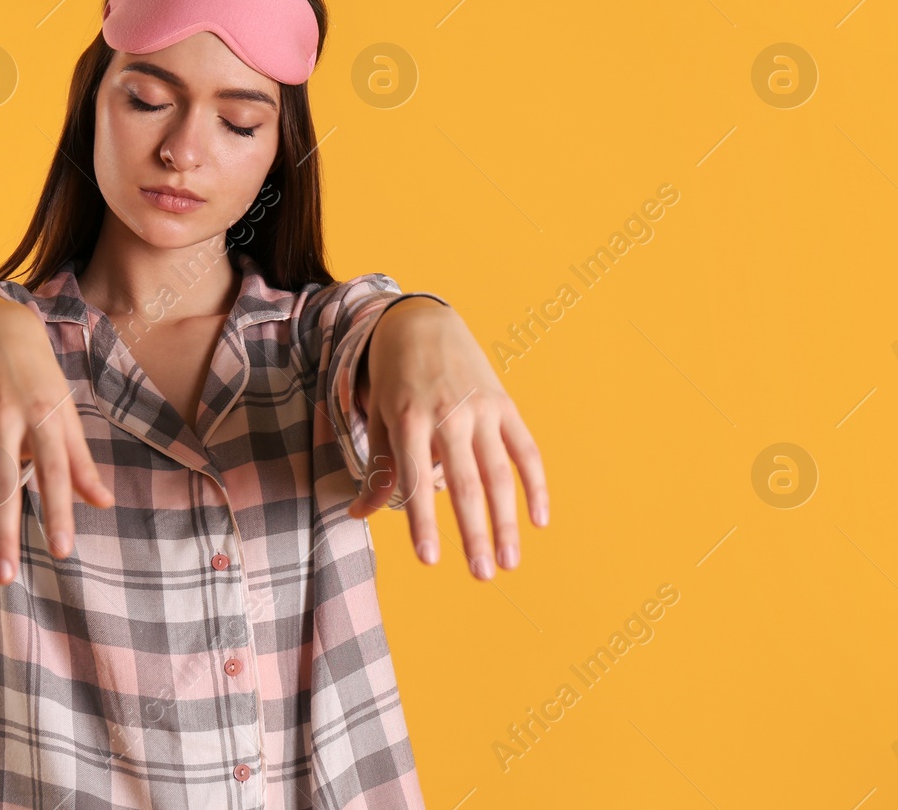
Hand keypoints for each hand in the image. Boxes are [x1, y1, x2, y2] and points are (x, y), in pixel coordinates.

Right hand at [0, 300, 113, 584]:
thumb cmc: (38, 375)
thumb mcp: (65, 409)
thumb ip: (80, 460)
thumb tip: (102, 503)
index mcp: (41, 414)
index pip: (52, 471)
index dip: (57, 511)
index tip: (61, 550)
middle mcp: (2, 418)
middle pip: (0, 485)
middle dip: (2, 533)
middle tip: (5, 579)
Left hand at [348, 298, 548, 579]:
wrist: (421, 321)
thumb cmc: (393, 378)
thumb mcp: (378, 417)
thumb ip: (378, 468)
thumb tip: (358, 514)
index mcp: (408, 420)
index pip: (415, 481)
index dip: (423, 522)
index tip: (429, 560)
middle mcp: (447, 415)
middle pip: (464, 483)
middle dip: (474, 533)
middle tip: (482, 575)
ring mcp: (481, 409)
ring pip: (498, 473)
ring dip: (507, 521)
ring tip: (509, 562)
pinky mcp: (504, 404)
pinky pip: (526, 450)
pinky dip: (536, 485)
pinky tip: (539, 520)